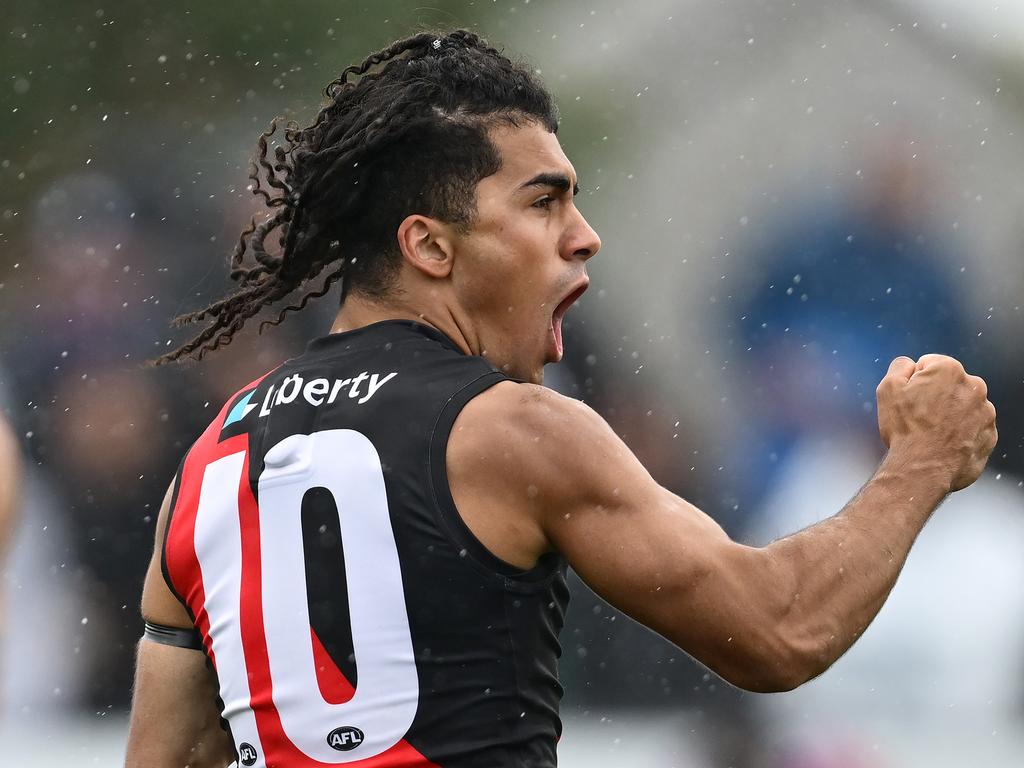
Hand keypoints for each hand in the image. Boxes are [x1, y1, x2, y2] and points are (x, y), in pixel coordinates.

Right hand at [876, 354, 996, 491]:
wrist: (923, 468)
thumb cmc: (905, 429)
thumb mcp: (887, 389)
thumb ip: (900, 366)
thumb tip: (909, 364)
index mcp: (949, 370)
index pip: (929, 365)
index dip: (914, 381)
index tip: (909, 399)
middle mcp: (974, 386)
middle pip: (949, 385)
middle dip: (935, 396)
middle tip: (919, 417)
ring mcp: (986, 412)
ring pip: (963, 406)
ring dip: (950, 414)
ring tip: (931, 433)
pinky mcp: (990, 435)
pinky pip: (973, 428)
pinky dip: (961, 434)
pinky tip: (944, 444)